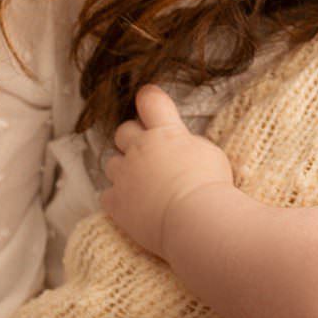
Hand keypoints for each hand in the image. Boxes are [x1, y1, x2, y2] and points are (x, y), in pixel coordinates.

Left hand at [101, 85, 235, 259]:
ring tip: (142, 184)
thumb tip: (180, 145)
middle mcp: (140, 148)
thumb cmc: (210, 186)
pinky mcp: (116, 202)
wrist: (195, 220)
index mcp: (165, 132)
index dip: (149, 98)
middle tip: (149, 153)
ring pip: (112, 163)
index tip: (149, 100)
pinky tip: (134, 206)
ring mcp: (125, 175)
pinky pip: (108, 195)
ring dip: (124, 169)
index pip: (150, 100)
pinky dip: (118, 199)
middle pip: (123, 131)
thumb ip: (188, 143)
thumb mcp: (209, 153)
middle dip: (132, 138)